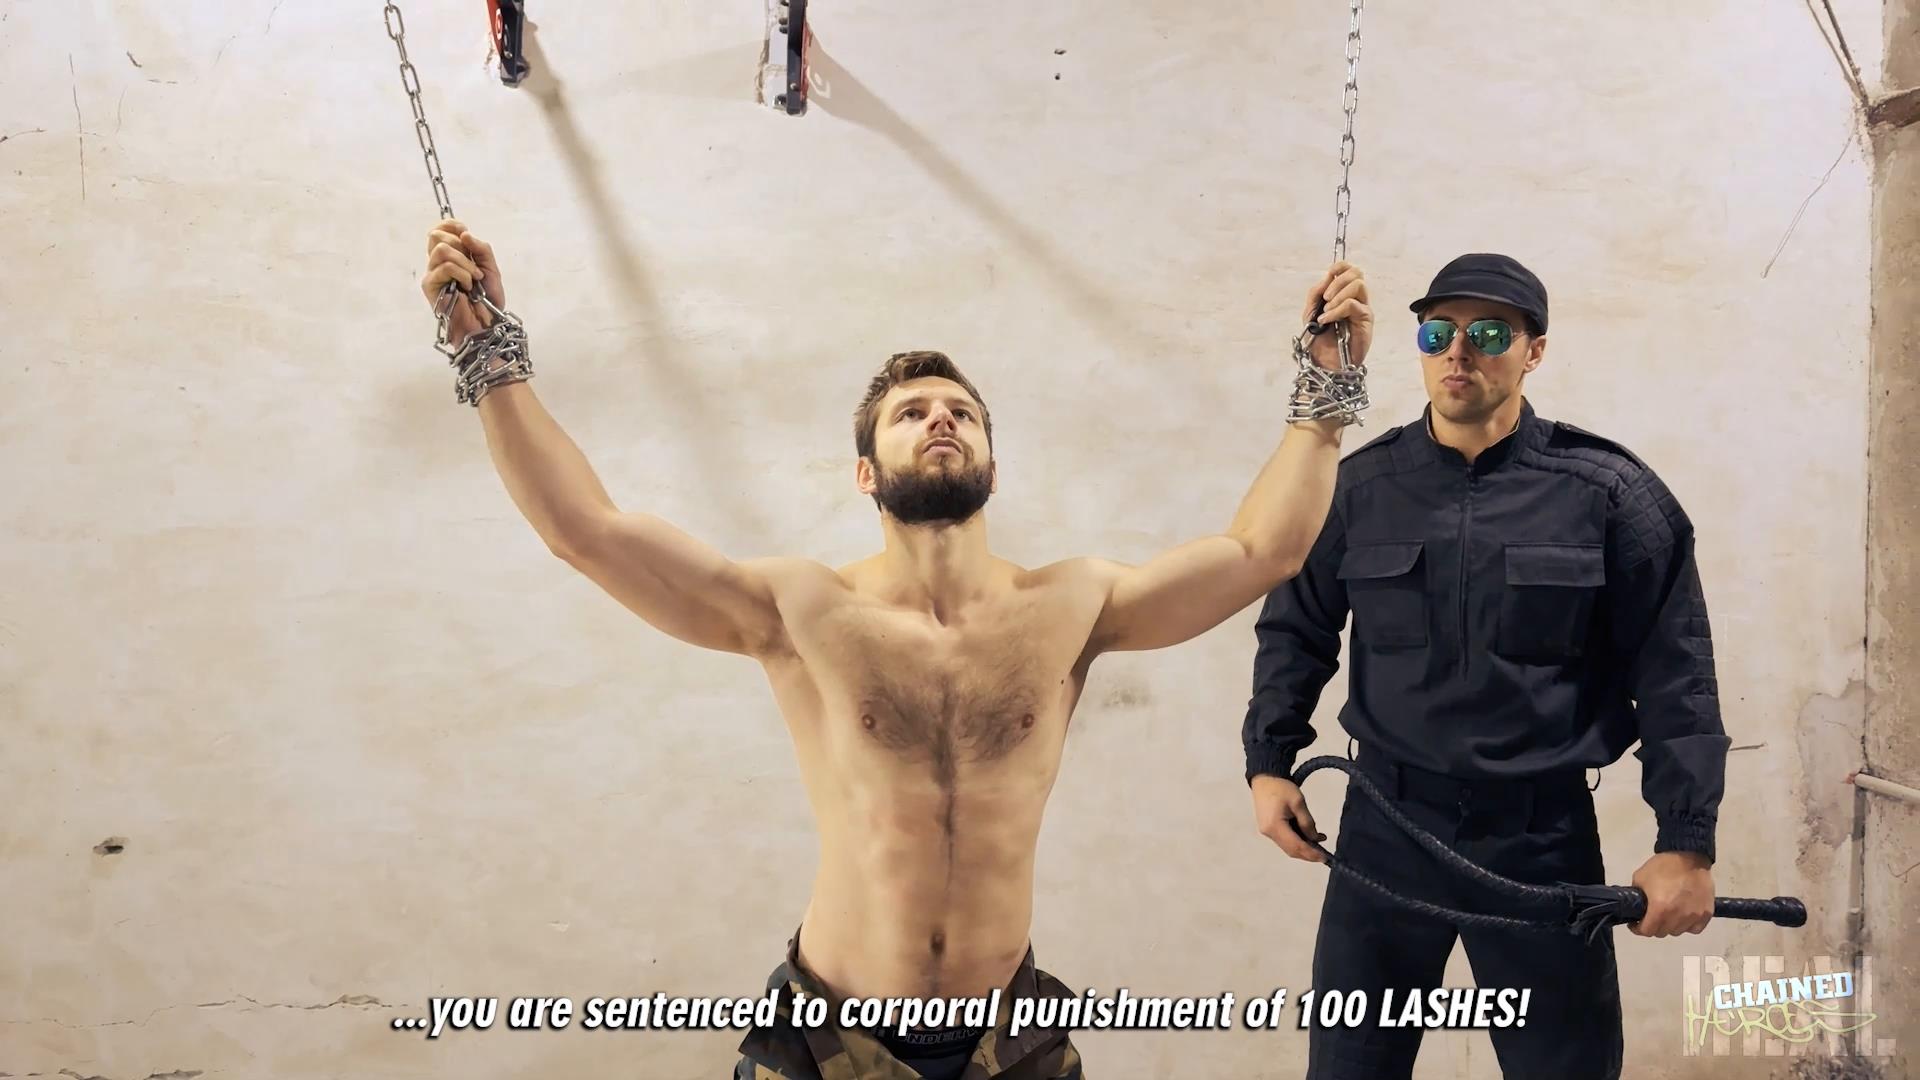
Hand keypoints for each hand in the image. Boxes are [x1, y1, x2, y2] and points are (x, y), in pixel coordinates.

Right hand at [420, 219, 506, 347]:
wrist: (488, 323)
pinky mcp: (430, 286)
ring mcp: (432, 274)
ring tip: (474, 278)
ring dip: (464, 262)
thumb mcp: (491, 267)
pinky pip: (444, 267)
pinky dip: (462, 274)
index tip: (466, 234)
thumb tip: (464, 233)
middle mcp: (438, 263)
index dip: (452, 226)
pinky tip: (468, 286)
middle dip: (461, 247)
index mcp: (451, 255)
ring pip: (441, 250)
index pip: (440, 229)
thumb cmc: (488, 299)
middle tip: (474, 266)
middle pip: (436, 235)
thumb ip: (481, 248)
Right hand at [1252, 776, 1326, 862]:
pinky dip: (1296, 842)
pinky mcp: (1268, 829)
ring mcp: (1267, 832)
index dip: (1311, 854)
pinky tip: (1307, 837)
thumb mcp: (1298, 802)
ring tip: (1318, 844)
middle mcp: (1269, 833)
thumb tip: (1315, 838)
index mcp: (1275, 826)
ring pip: (1287, 847)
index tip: (1326, 858)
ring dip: (1303, 848)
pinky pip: (1284, 840)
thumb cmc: (1281, 788)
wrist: (1264, 779)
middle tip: (1324, 855)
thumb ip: (1307, 822)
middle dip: (1308, 855)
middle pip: (1291, 850)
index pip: (1296, 846)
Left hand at [1300, 261, 1371, 370]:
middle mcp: (1355, 299)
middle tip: (1326, 298)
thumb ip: (1316, 293)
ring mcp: (1362, 309)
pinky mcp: (1366, 320)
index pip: (1349, 271)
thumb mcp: (1310, 313)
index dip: (1340, 267)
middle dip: (1338, 281)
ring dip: (1338, 295)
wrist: (1324, 364)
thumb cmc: (1318, 342)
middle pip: (1357, 273)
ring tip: (1327, 310)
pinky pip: (1353, 305)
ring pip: (1358, 285)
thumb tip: (1327, 276)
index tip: (1329, 273)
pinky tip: (1327, 319)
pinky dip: (1337, 309)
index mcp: (1342, 295)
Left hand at [1628, 852, 1713, 936]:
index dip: (1638, 928)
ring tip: (1669, 914)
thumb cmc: (1663, 866)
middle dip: (1654, 926)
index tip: (1636, 923)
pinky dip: (1688, 925)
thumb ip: (1637, 897)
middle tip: (1652, 916)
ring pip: (1678, 931)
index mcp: (1659, 909)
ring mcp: (1694, 916)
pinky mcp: (1706, 913)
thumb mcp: (1640, 878)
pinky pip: (1695, 928)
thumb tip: (1637, 908)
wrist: (1689, 856)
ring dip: (1671, 925)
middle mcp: (1677, 916)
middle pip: (1662, 932)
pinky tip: (1683, 915)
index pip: (1647, 931)